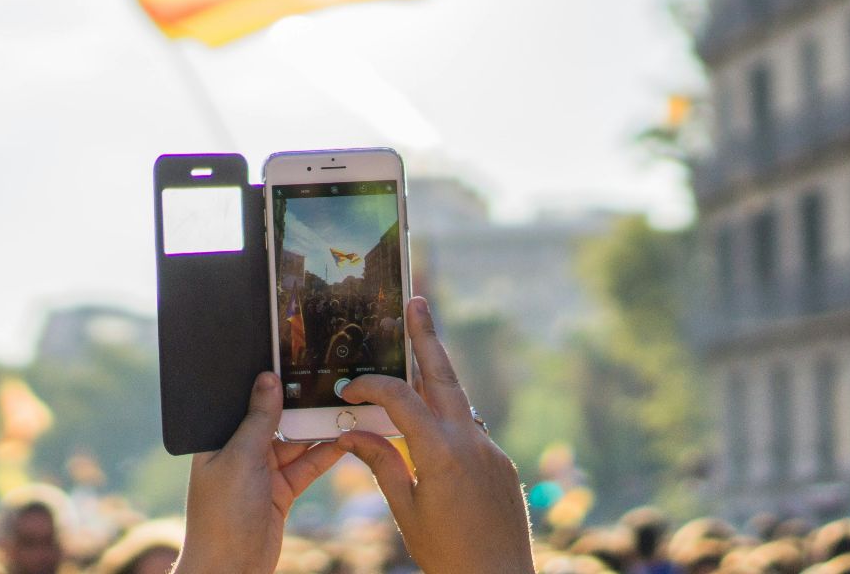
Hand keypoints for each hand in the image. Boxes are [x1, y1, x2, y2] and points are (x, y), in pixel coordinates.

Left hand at [173, 371, 345, 573]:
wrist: (230, 570)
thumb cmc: (222, 515)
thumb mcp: (241, 458)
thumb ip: (258, 419)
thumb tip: (268, 379)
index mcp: (220, 440)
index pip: (246, 403)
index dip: (267, 384)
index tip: (293, 361)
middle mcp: (240, 453)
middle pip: (275, 420)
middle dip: (299, 405)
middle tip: (328, 381)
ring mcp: (261, 473)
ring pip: (294, 443)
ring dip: (317, 430)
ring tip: (343, 407)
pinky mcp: (280, 493)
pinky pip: (305, 467)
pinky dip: (324, 455)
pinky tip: (343, 440)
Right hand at [337, 296, 534, 573]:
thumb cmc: (446, 553)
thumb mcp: (405, 509)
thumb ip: (382, 463)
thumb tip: (353, 432)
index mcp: (441, 453)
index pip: (400, 400)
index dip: (371, 387)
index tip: (347, 390)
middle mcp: (471, 441)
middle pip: (443, 376)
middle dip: (427, 338)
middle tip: (417, 302)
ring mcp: (491, 450)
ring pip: (459, 401)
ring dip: (436, 378)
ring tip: (417, 355)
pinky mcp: (502, 463)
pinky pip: (471, 429)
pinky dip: (448, 419)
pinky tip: (431, 428)